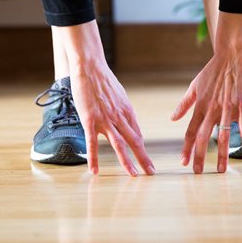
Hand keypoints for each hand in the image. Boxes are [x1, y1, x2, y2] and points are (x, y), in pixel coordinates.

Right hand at [59, 21, 154, 176]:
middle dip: (144, 158)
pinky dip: (94, 158)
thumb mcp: (119, 95)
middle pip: (134, 141)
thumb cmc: (103, 80)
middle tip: (151, 172)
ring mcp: (105, 119)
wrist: (90, 67)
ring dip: (127, 161)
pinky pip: (92, 143)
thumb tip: (127, 122)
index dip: (142, 148)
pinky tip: (95, 171)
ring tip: (134, 175)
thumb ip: (123, 110)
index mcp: (127, 111)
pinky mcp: (90, 120)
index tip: (146, 160)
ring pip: (119, 144)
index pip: (137, 133)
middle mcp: (120, 117)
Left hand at [171, 12, 241, 173]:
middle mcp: (211, 110)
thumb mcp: (194, 87)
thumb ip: (184, 104)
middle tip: (197, 173)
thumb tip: (172, 119)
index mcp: (199, 106)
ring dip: (222, 155)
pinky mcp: (241, 105)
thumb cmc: (212, 71)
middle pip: (203, 137)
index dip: (187, 148)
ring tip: (221, 171)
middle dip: (199, 156)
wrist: (231, 55)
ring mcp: (226, 108)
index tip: (183, 162)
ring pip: (223, 136)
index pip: (191, 131)